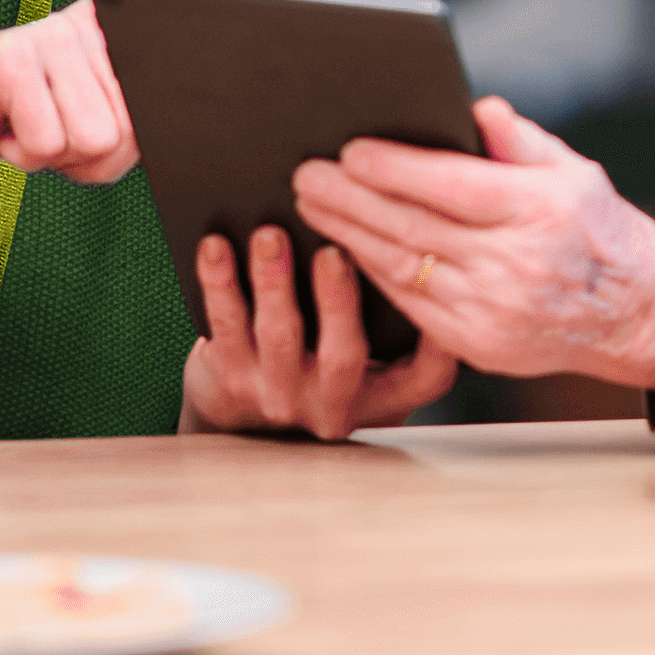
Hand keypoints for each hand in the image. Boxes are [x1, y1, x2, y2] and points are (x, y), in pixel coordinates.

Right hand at [0, 1, 136, 183]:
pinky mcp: (9, 58)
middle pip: (127, 133)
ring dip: (55, 155)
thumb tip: (143, 134)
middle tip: (47, 130)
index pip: (159, 108)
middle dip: (86, 156)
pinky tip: (3, 124)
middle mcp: (85, 24)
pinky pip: (47, 145)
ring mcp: (47, 34)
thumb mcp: (86, 125)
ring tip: (27, 124)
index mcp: (112, 33)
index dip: (123, 145)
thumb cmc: (16, 124)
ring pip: (95, 139)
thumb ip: (129, 127)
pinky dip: (23, 156)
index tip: (85, 131)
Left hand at [181, 226, 460, 438]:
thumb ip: (399, 319)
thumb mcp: (376, 363)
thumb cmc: (325, 363)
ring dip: (274, 282)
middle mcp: (333, 403)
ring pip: (278, 336)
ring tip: (270, 236)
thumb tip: (417, 243)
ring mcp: (279, 395)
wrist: (245, 417)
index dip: (439, 343)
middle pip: (344, 355)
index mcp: (382, 396)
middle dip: (338, 300)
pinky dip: (219, 283)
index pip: (425, 377)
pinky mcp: (230, 380)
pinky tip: (215, 248)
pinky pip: (224, 326)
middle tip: (333, 252)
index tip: (435, 289)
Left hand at [294, 98, 654, 389]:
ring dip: (348, 235)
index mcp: (537, 211)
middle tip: (306, 175)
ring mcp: (492, 311)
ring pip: (402, 267)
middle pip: (412, 226)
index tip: (349, 151)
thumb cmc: (598, 229)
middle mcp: (513, 264)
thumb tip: (474, 108)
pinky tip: (347, 248)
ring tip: (312, 206)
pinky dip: (373, 273)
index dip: (393, 169)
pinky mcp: (477, 345)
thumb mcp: (573, 170)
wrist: (634, 314)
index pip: (449, 186)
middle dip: (350, 199)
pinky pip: (410, 304)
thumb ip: (519, 139)